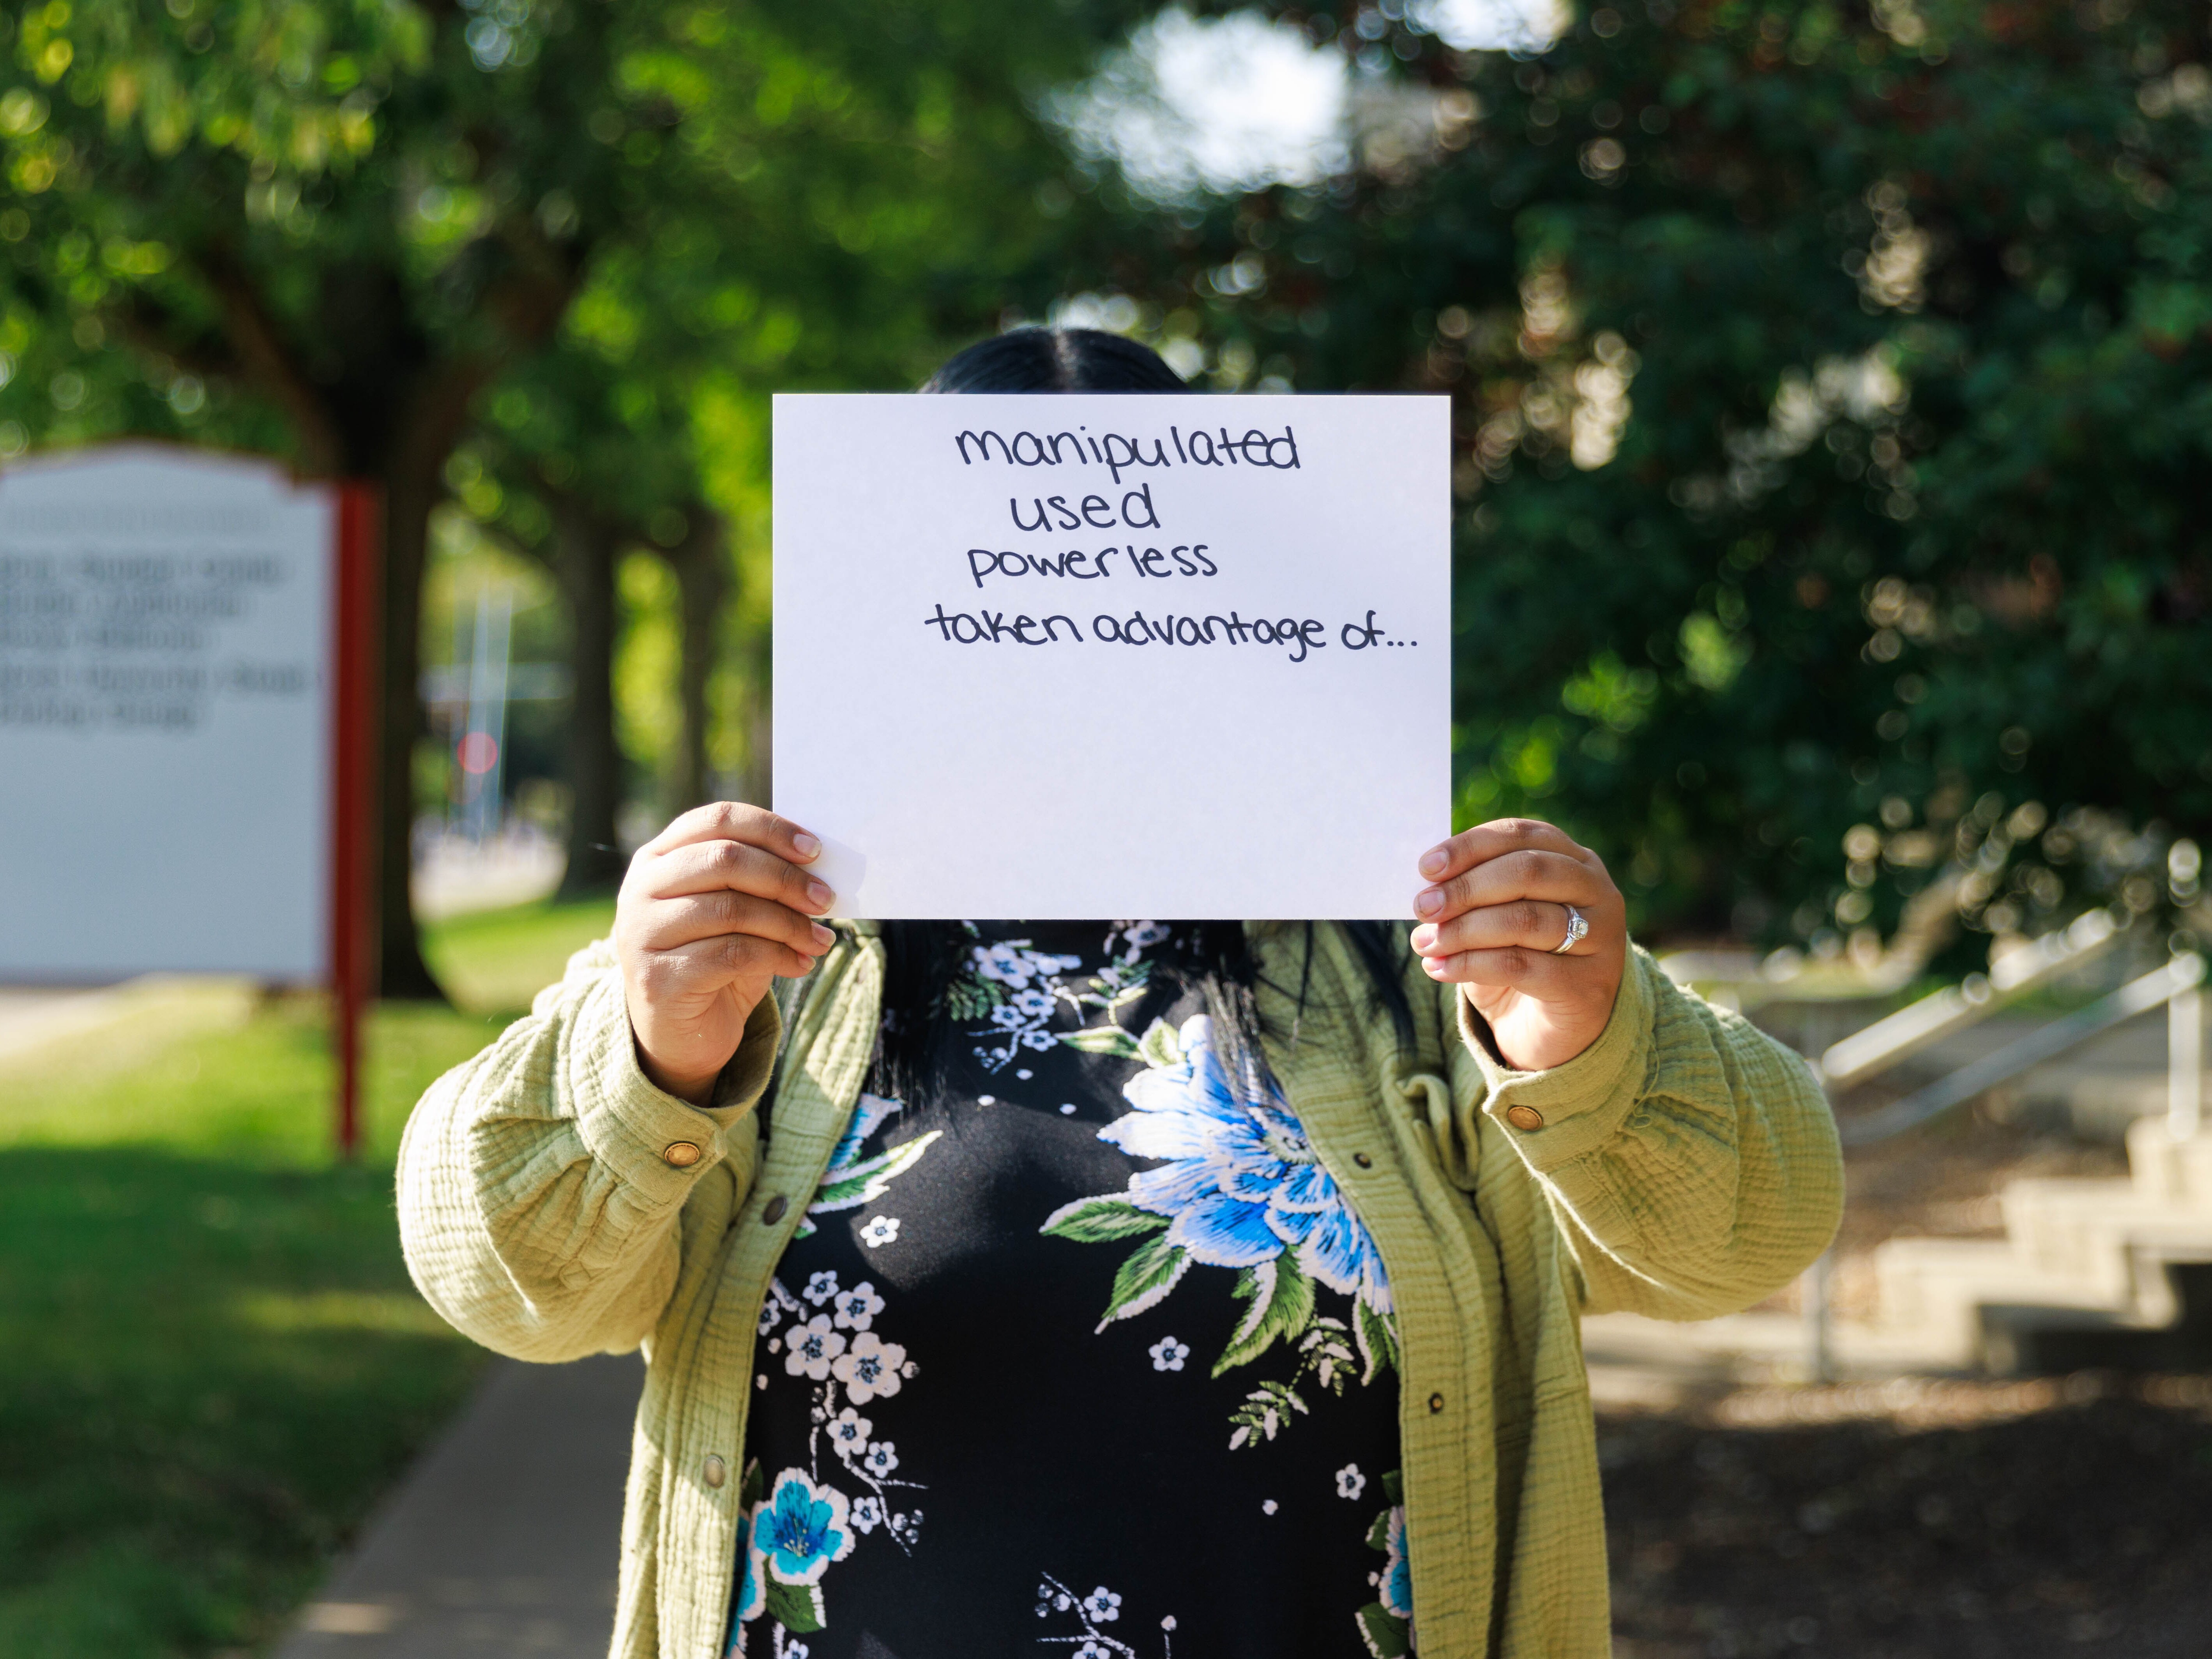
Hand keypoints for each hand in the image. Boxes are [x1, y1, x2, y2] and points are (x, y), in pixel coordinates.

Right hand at [613, 803, 837, 1104]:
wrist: (680, 1032)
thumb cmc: (713, 959)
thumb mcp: (733, 911)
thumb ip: (757, 882)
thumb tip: (816, 867)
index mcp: (658, 857)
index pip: (717, 819)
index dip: (770, 829)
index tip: (814, 850)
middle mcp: (641, 888)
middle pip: (726, 859)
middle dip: (785, 878)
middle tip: (826, 899)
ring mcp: (642, 932)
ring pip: (732, 909)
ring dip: (789, 923)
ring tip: (821, 939)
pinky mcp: (657, 977)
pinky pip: (732, 953)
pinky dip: (778, 956)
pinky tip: (801, 964)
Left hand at [1407, 818, 1626, 1072]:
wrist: (1554, 1030)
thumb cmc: (1520, 960)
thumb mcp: (1496, 918)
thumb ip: (1473, 895)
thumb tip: (1427, 889)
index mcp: (1574, 860)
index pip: (1521, 836)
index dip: (1471, 846)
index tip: (1427, 867)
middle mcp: (1597, 892)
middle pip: (1527, 871)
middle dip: (1466, 888)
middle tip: (1423, 907)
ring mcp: (1601, 938)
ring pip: (1525, 919)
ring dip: (1464, 929)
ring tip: (1425, 943)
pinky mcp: (1588, 985)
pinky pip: (1521, 966)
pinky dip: (1471, 965)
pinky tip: (1440, 969)